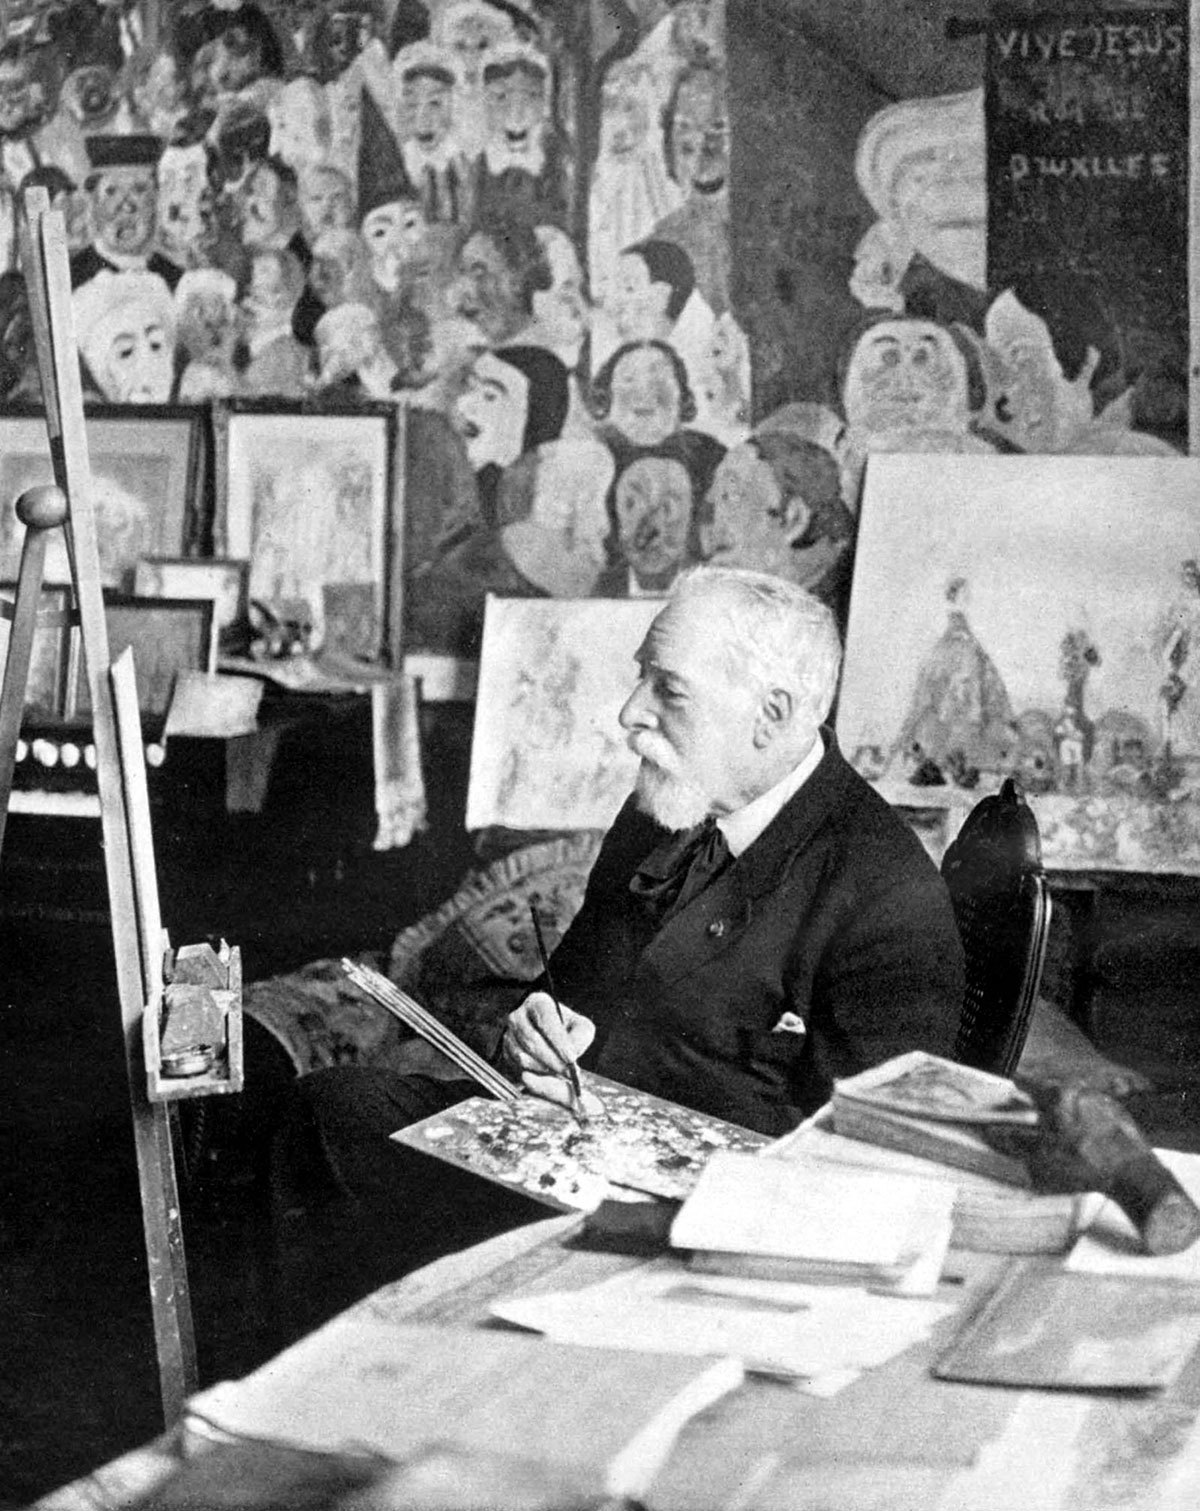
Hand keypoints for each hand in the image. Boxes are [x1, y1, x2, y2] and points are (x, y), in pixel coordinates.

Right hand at [501, 991, 594, 1108]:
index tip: (571, 1058)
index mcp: (538, 1002)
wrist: (551, 1039)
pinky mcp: (505, 1052)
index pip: (546, 1020)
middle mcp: (518, 1015)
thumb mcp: (581, 1027)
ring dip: (543, 1069)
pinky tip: (547, 1073)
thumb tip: (571, 1053)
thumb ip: (580, 1037)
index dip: (559, 1040)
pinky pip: (516, 1067)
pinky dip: (534, 1074)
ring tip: (560, 1073)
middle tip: (568, 1073)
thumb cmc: (567, 1030)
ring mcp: (509, 1034)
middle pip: (531, 1040)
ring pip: (522, 1056)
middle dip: (552, 1060)